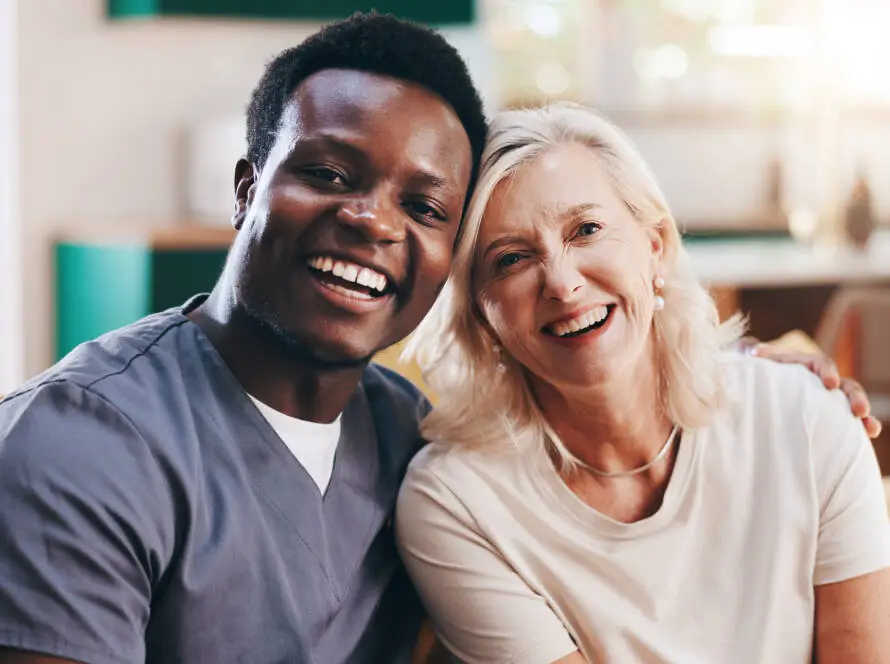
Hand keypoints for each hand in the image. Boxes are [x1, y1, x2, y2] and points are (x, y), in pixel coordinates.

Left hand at [749, 340, 881, 438]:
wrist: (750, 389)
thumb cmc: (750, 371)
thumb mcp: (747, 359)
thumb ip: (747, 351)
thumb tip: (753, 352)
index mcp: (803, 366)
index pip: (820, 363)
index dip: (827, 371)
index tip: (830, 383)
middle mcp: (819, 381)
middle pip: (844, 384)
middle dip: (854, 396)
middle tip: (859, 410)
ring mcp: (826, 400)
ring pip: (851, 403)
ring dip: (863, 412)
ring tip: (869, 427)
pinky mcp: (827, 417)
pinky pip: (847, 422)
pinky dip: (862, 426)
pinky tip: (870, 434)